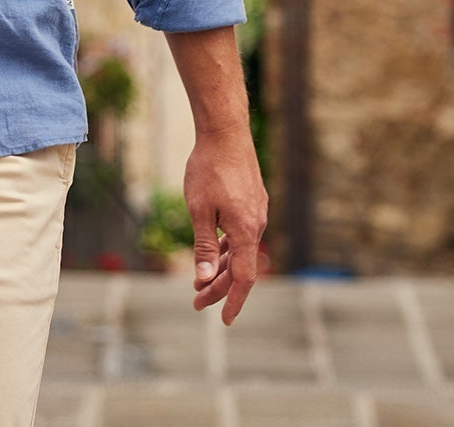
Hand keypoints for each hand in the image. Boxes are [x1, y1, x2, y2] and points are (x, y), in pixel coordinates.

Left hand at [186, 121, 267, 322]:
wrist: (225, 132)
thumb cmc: (208, 169)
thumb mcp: (199, 210)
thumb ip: (203, 245)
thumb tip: (202, 277)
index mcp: (246, 231)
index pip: (243, 278)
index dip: (232, 300)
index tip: (224, 320)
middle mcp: (257, 225)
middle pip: (240, 267)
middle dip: (218, 286)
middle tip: (196, 300)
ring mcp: (256, 212)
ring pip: (240, 250)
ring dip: (221, 266)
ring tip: (199, 280)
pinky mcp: (252, 202)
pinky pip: (241, 234)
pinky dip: (227, 247)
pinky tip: (214, 251)